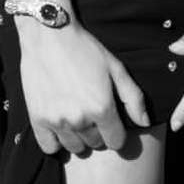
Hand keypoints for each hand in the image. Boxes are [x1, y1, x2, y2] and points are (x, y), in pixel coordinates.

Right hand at [18, 17, 149, 154]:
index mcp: (102, 108)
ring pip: (74, 147)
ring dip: (78, 136)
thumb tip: (145, 123)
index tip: (111, 119)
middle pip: (95, 143)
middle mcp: (80, 120)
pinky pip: (50, 147)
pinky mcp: (37, 120)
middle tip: (91, 111)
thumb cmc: (84, 48)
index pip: (116, 142)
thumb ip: (133, 98)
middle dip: (97, 131)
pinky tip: (59, 124)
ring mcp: (57, 121)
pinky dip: (56, 141)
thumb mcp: (115, 67)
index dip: (116, 132)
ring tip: (76, 115)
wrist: (49, 35)